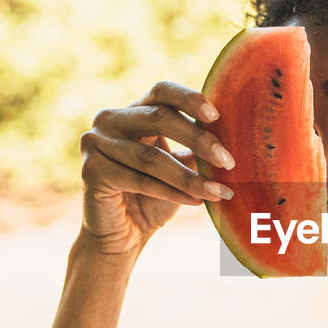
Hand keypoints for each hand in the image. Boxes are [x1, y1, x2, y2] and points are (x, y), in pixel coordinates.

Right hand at [77, 80, 235, 256]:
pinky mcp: (90, 170)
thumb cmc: (154, 198)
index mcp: (134, 111)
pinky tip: (196, 202)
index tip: (216, 115)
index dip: (189, 99)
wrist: (122, 237)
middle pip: (159, 117)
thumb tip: (236, 137)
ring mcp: (95, 142)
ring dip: (190, 177)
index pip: (162, 91)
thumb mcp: (180, 167)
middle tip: (229, 161)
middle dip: (198, 139)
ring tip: (219, 191)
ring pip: (151, 157)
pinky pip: (139, 180)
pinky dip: (172, 192)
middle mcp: (110, 119)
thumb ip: (197, 149)